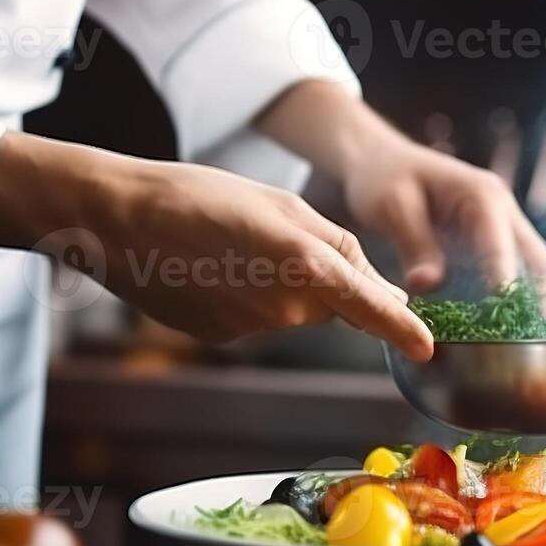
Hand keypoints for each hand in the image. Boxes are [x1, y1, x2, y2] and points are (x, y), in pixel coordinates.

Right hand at [0, 131, 434, 359]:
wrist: (117, 221)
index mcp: (304, 268)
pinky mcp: (222, 338)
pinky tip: (211, 268)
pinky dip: (246, 297)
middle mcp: (282, 310)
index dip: (401, 330)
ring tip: (232, 246)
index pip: (370, 309)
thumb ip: (340, 247)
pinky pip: (255, 318)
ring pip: (291, 311)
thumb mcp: (282, 204)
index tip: (427, 349)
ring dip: (280, 286)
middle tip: (273, 236)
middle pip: (329, 304)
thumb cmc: (201, 195)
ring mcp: (250, 329)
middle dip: (320, 279)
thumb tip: (384, 289)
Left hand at [254, 82, 545, 318]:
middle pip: (539, 260)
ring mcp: (501, 225)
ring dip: (536, 304)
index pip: (502, 244)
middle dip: (542, 300)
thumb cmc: (383, 177)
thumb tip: (430, 285)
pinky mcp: (492, 241)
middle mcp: (501, 209)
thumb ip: (414, 244)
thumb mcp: (392, 206)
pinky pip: (516, 272)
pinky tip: (508, 331)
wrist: (380, 161)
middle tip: (537, 342)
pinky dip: (518, 300)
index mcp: (481, 195)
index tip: (507, 317)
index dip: (507, 281)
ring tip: (531, 344)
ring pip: (535, 268)